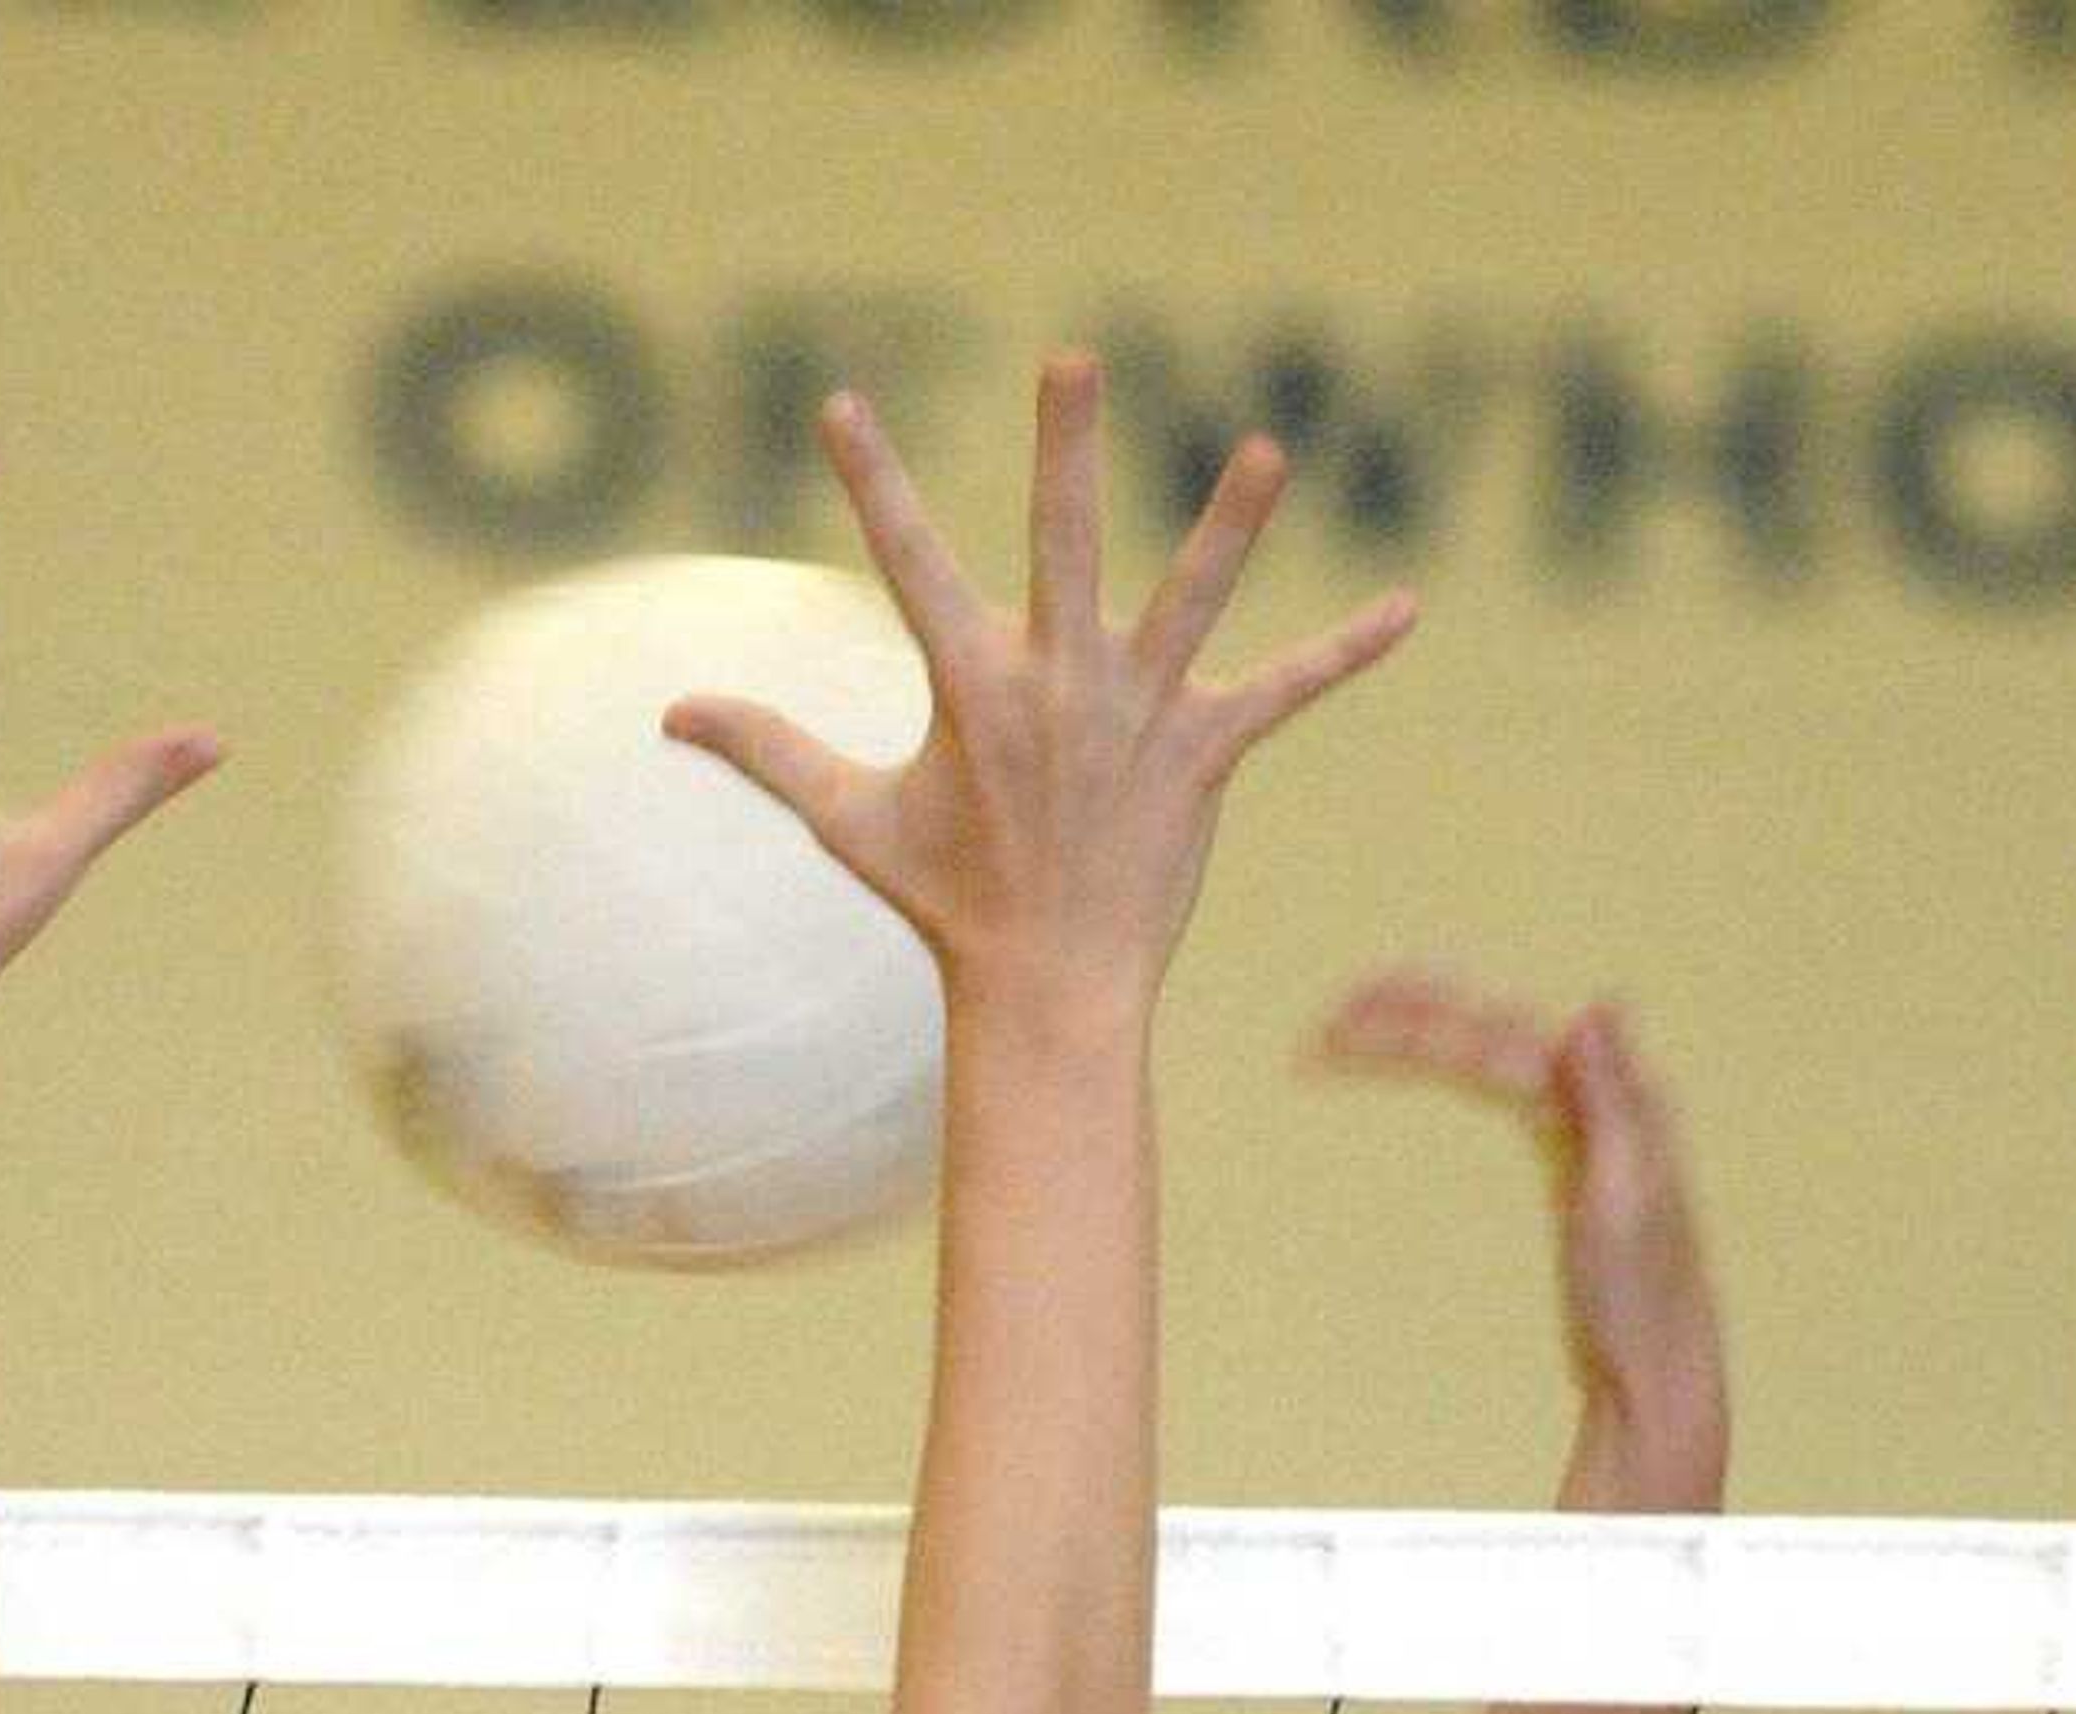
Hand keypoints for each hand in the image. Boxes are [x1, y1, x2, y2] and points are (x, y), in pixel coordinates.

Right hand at [663, 354, 1413, 1012]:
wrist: (1047, 992)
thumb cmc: (946, 904)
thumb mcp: (848, 822)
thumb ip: (766, 750)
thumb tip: (668, 713)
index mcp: (973, 687)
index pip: (910, 564)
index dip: (874, 486)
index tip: (843, 406)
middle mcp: (1058, 686)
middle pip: (1062, 544)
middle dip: (1066, 451)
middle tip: (1076, 358)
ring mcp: (1137, 718)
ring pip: (1190, 601)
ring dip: (1231, 525)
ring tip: (1269, 449)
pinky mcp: (1203, 758)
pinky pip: (1283, 693)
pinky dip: (1344, 654)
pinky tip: (1407, 611)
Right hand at [1308, 968, 1729, 1510]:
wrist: (1658, 1363)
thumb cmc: (1644, 1296)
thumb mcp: (1629, 1197)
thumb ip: (1613, 1100)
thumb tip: (1594, 1006)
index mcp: (1611, 1095)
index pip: (1498, 1035)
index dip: (1423, 1022)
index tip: (1349, 1024)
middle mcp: (1597, 1094)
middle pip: (1490, 1026)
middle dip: (1412, 1010)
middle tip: (1332, 1017)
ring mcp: (1581, 1121)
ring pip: (1490, 1050)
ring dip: (1425, 1029)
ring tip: (1355, 1023)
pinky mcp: (1566, 1149)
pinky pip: (1498, 1084)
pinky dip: (1452, 1067)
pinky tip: (1426, 1060)